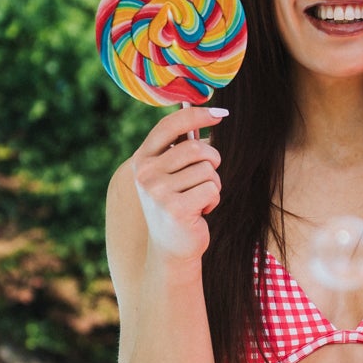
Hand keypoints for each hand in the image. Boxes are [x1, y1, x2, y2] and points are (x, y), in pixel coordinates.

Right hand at [130, 105, 226, 267]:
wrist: (171, 249)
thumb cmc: (177, 205)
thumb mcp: (170, 175)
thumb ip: (180, 149)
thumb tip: (210, 115)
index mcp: (142, 160)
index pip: (170, 126)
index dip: (197, 115)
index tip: (220, 113)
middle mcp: (146, 174)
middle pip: (195, 148)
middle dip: (211, 160)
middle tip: (208, 176)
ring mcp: (158, 192)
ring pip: (206, 170)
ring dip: (212, 184)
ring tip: (199, 199)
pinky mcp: (176, 208)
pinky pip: (211, 189)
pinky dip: (213, 200)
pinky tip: (201, 211)